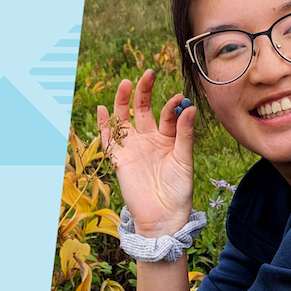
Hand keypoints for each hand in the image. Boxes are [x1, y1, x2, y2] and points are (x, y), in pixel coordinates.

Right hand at [97, 69, 195, 237]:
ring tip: (126, 83)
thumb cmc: (179, 191)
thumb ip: (184, 134)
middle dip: (145, 91)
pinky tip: (102, 109)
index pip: (168, 115)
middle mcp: (150, 140)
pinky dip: (104, 124)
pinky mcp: (119, 158)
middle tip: (148, 73)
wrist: (163, 217)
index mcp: (169, 139)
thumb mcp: (184, 160)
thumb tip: (188, 106)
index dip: (172, 105)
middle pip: (143, 109)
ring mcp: (133, 148)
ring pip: (125, 118)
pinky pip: (109, 138)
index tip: (178, 97)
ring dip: (124, 101)